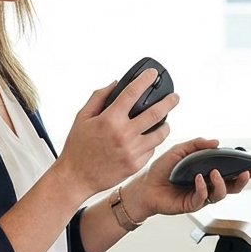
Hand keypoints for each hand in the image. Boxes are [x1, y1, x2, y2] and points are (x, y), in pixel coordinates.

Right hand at [52, 70, 177, 197]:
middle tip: (174, 97)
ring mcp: (132, 151)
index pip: (132, 93)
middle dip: (169, 102)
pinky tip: (147, 140)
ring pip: (160, 134)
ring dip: (165, 125)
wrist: (76, 177)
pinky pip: (151, 150)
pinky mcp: (136, 165)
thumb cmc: (77, 149)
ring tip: (165, 121)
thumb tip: (115, 84)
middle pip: (156, 113)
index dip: (145, 80)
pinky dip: (151, 143)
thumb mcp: (82, 118)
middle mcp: (124, 134)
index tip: (152, 74)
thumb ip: (98, 97)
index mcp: (109, 119)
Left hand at [119, 138, 250, 218]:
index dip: (243, 169)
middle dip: (242, 180)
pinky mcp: (191, 204)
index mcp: (207, 172)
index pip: (230, 172)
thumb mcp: (179, 151)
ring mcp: (200, 195)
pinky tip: (199, 179)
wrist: (144, 186)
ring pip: (221, 194)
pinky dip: (203, 188)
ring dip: (222, 184)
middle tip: (246, 173)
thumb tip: (215, 142)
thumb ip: (196, 145)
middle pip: (232, 186)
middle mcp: (207, 185)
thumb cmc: (161, 170)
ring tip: (215, 173)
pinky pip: (202, 198)